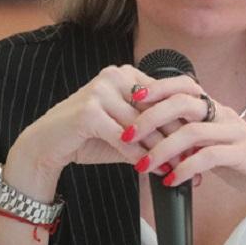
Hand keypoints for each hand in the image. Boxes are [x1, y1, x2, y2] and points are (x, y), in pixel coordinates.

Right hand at [4, 65, 199, 182]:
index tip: (200, 142)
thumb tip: (184, 150)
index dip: (182, 121)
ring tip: (178, 168)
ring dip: (161, 150)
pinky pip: (122, 138)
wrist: (45, 145)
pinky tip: (151, 170)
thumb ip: (150, 134)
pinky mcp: (88, 112)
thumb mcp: (124, 132)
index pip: (162, 97)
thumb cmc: (87, 137)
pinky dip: (138, 156)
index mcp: (125, 74)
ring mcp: (99, 91)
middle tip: (195, 159)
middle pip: (154, 111)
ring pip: (140, 126)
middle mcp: (114, 76)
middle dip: (175, 138)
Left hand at [121, 88, 245, 212]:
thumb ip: (192, 137)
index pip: (184, 85)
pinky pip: (209, 157)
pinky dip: (186, 169)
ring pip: (192, 131)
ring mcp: (236, 133)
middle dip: (150, 116)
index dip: (157, 87)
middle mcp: (225, 115)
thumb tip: (156, 135)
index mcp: (217, 109)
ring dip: (162, 148)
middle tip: (127, 134)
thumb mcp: (216, 145)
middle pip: (183, 102)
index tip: (131, 96)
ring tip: (143, 165)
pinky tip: (171, 181)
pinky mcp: (244, 155)